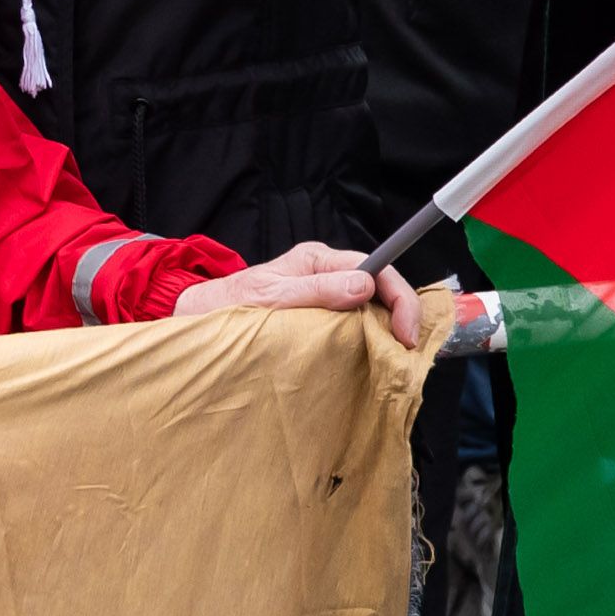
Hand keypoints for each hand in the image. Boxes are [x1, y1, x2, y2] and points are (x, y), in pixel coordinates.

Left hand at [171, 241, 420, 345]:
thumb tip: (365, 285)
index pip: (375, 267)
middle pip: (381, 286)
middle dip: (401, 316)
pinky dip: (372, 336)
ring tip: (397, 356)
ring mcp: (327, 292)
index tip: (406, 334)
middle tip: (407, 352)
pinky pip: (357, 321)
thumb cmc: (234, 303)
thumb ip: (316, 290)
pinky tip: (376, 353)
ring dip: (388, 329)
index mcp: (317, 259)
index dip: (399, 299)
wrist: (207, 317)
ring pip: (373, 306)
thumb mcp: (272, 297)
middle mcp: (327, 271)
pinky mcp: (324, 314)